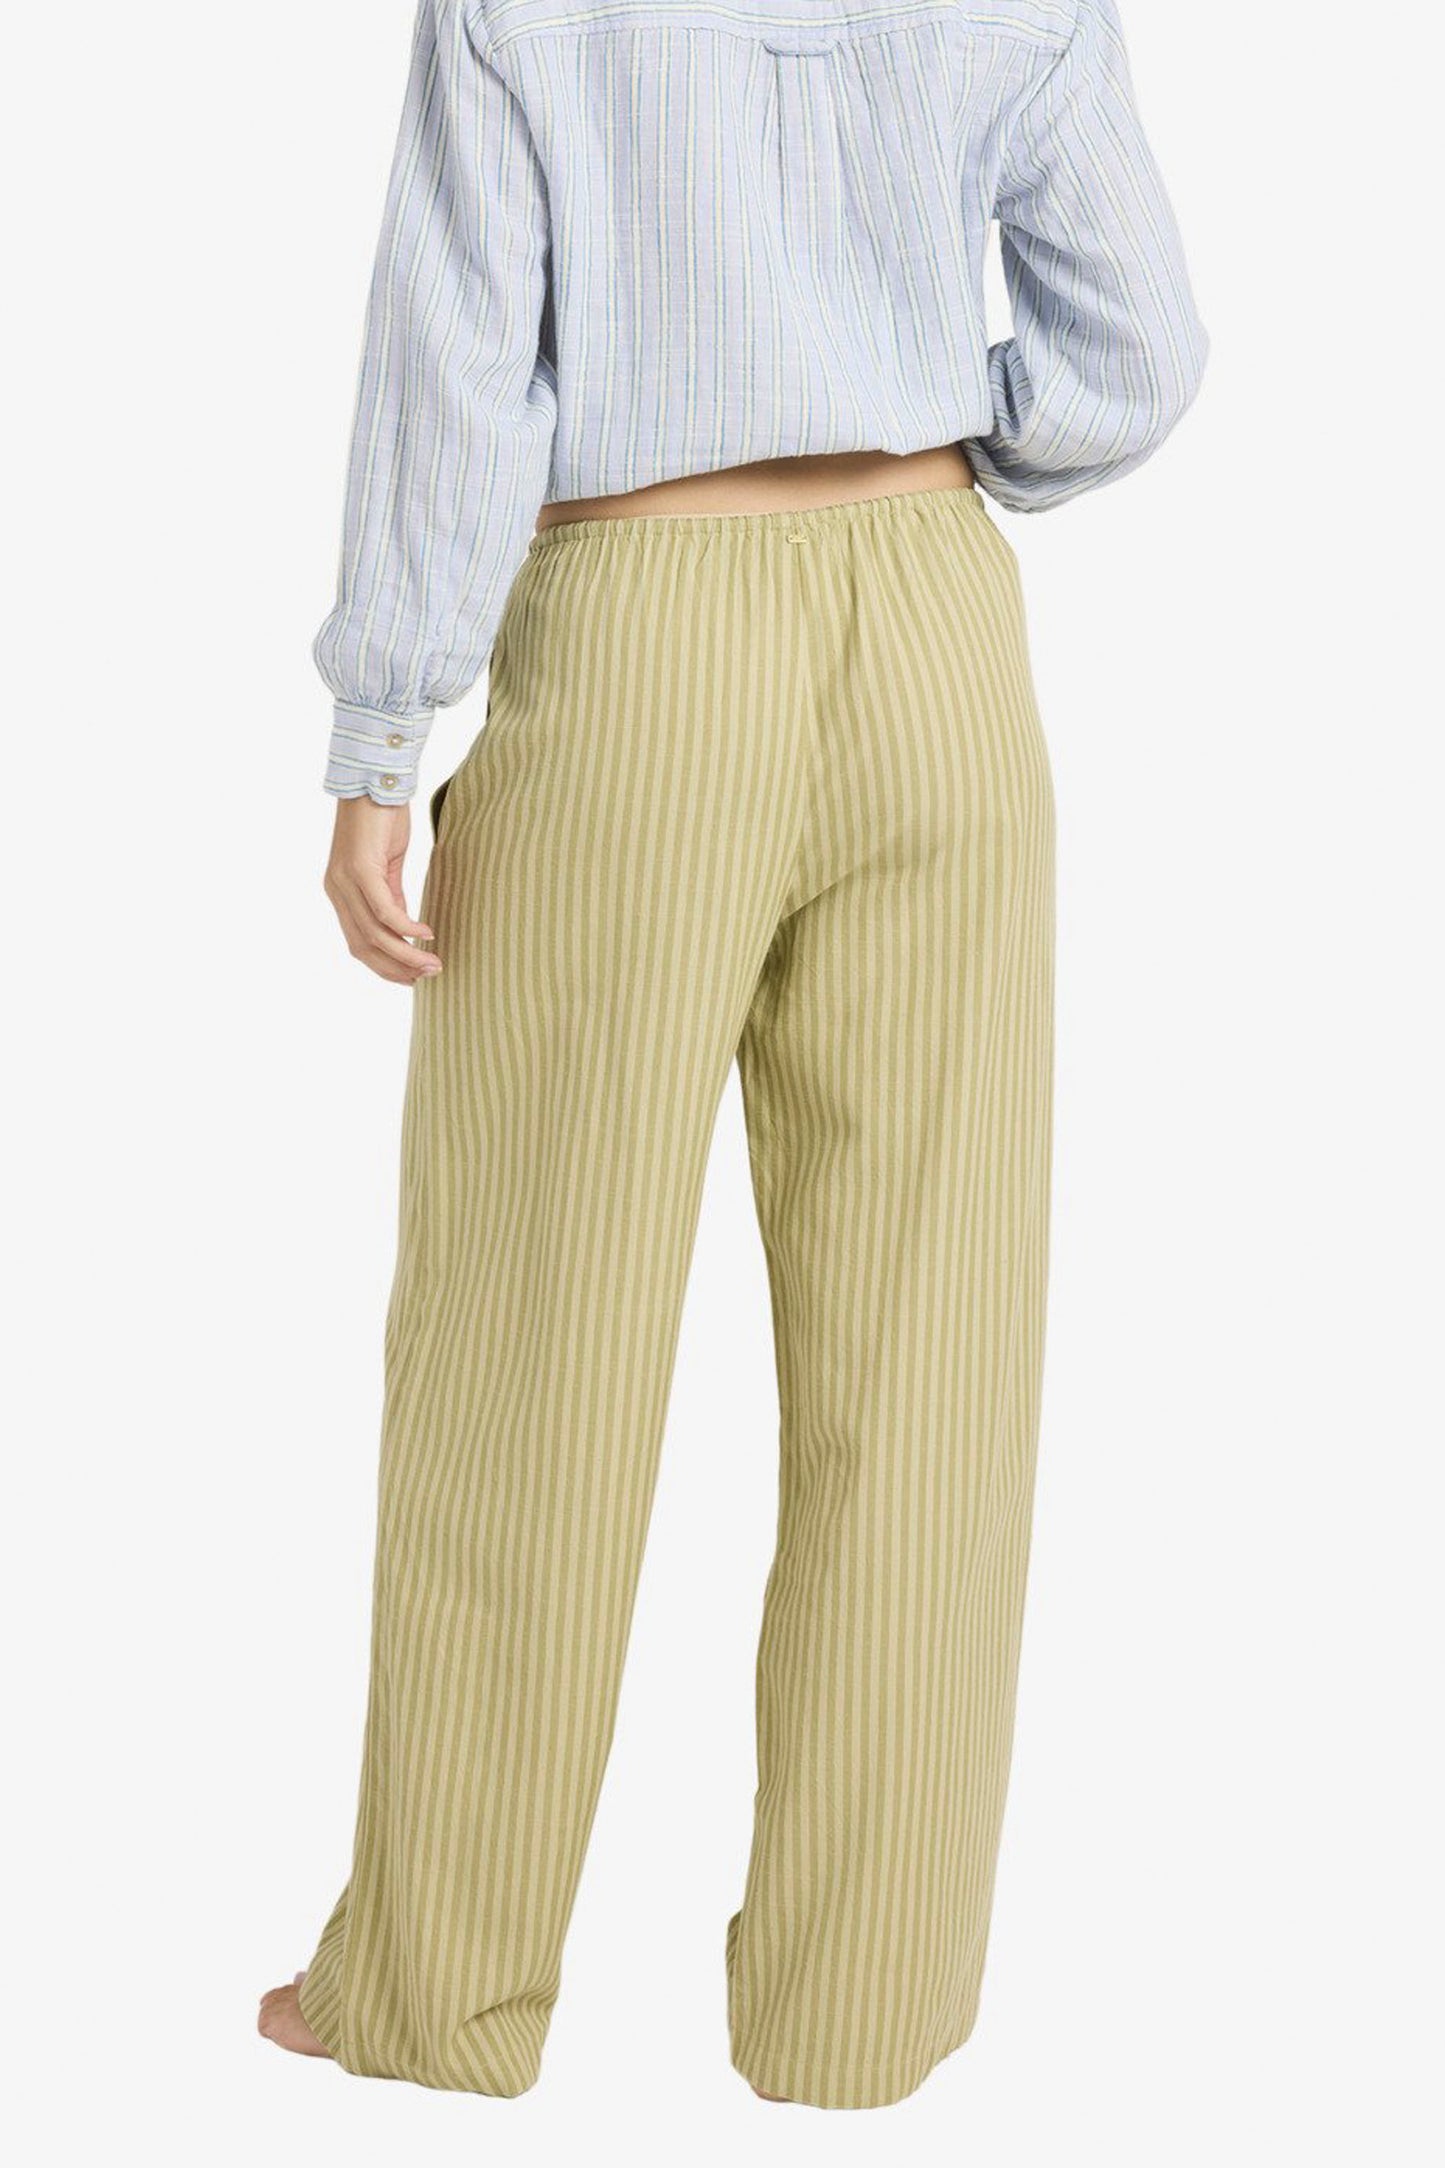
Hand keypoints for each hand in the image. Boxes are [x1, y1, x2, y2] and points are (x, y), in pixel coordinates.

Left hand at [324, 795, 440, 983]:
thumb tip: (403, 927)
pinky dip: (406, 928)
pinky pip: (384, 911)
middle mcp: (337, 891)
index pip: (359, 944)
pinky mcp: (360, 869)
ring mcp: (346, 881)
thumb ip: (391, 896)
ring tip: (433, 964)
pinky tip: (426, 935)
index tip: (413, 977)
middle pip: (364, 947)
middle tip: (428, 976)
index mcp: (340, 893)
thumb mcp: (386, 865)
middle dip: (397, 968)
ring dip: (406, 954)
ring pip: (374, 934)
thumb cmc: (381, 819)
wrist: (374, 780)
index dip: (385, 966)